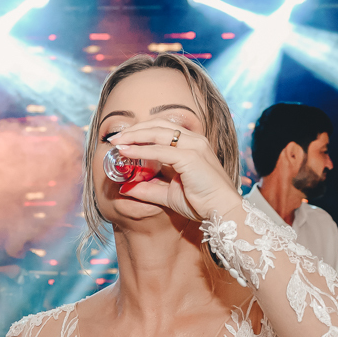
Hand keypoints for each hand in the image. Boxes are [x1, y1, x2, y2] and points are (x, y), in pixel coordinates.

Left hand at [106, 120, 241, 220]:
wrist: (222, 211)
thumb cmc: (201, 202)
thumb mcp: (169, 194)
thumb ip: (149, 189)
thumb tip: (126, 188)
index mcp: (192, 144)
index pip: (163, 128)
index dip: (141, 131)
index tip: (122, 139)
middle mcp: (194, 140)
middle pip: (158, 125)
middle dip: (134, 130)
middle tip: (115, 137)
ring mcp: (194, 146)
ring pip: (157, 133)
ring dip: (134, 136)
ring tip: (117, 141)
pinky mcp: (191, 157)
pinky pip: (159, 150)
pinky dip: (141, 150)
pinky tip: (127, 152)